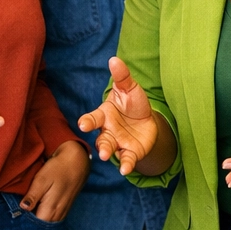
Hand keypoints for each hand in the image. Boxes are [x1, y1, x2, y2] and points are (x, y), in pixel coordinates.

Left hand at [20, 140, 90, 221]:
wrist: (77, 162)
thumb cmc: (58, 168)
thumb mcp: (42, 179)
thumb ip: (32, 196)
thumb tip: (23, 208)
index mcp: (50, 208)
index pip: (35, 225)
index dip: (25, 224)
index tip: (16, 219)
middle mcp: (58, 214)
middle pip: (42, 227)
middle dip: (31, 225)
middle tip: (19, 218)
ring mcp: (63, 212)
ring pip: (48, 223)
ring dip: (38, 221)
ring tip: (27, 215)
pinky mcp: (65, 208)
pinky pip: (54, 219)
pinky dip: (46, 217)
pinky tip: (39, 210)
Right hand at [79, 57, 158, 174]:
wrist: (147, 120)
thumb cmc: (133, 103)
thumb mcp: (130, 88)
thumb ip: (122, 76)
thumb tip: (114, 59)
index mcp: (105, 115)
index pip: (94, 118)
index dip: (88, 121)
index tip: (82, 124)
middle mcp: (108, 130)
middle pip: (100, 138)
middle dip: (100, 144)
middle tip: (100, 150)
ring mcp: (118, 143)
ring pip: (109, 149)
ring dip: (108, 153)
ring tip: (106, 157)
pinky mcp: (130, 152)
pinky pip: (126, 159)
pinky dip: (125, 164)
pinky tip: (125, 170)